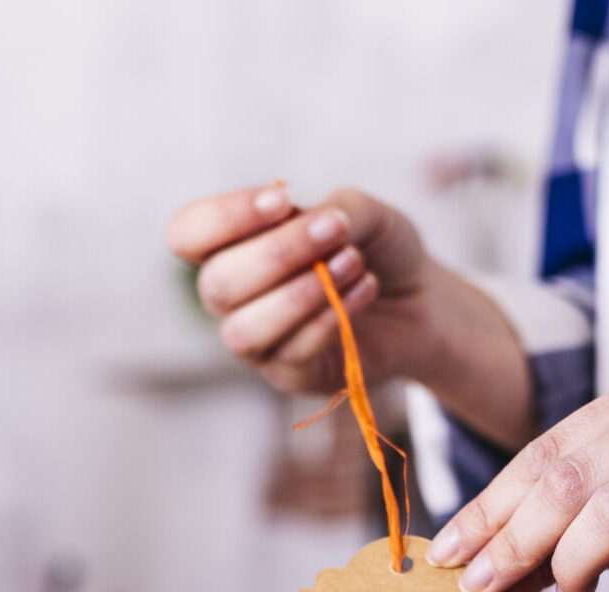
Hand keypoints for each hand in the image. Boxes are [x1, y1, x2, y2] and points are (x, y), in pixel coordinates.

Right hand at [166, 183, 437, 395]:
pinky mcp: (290, 375)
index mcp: (231, 247)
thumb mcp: (362, 213)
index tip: (282, 200)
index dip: (223, 217)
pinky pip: (292, 354)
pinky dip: (331, 316)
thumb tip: (312, 221)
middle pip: (216, 285)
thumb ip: (335, 209)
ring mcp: (257, 342)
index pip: (187, 234)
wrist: (420, 299)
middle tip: (336, 229)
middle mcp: (231, 298)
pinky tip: (366, 287)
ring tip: (353, 262)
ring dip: (301, 293)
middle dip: (278, 253)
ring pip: (244, 331)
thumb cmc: (375, 249)